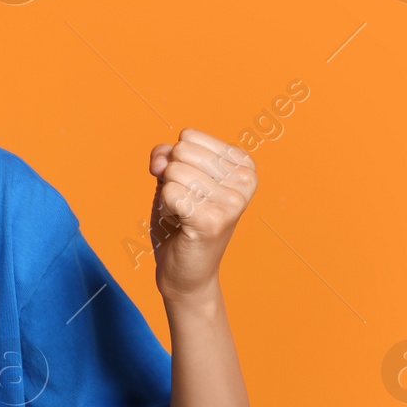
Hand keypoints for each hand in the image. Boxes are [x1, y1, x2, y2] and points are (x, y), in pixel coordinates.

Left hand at [147, 128, 256, 300]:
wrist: (185, 270)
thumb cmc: (180, 220)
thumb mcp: (173, 176)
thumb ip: (165, 155)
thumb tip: (160, 162)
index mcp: (243, 163)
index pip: (188, 136)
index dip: (175, 161)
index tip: (191, 187)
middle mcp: (246, 180)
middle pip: (181, 151)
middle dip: (171, 177)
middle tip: (185, 204)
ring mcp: (233, 201)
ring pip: (173, 172)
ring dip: (169, 195)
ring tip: (184, 215)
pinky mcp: (214, 220)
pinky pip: (169, 193)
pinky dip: (166, 209)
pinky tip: (181, 225)